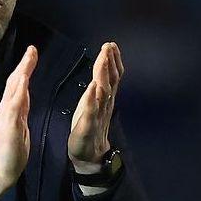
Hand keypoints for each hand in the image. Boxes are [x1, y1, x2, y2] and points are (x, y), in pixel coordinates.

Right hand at [0, 45, 37, 200]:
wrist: (0, 172)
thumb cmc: (11, 152)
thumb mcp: (19, 126)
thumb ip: (21, 111)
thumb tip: (25, 96)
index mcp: (11, 110)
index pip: (19, 85)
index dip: (25, 68)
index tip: (33, 53)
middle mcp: (6, 110)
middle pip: (15, 83)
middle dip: (24, 65)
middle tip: (32, 49)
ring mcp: (5, 118)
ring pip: (13, 92)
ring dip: (21, 74)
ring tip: (28, 59)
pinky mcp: (7, 128)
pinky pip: (13, 107)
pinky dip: (18, 94)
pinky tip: (22, 83)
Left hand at [68, 42, 123, 173]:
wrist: (89, 155)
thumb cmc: (89, 127)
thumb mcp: (94, 104)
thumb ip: (99, 88)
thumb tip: (102, 70)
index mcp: (105, 98)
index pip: (112, 76)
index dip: (113, 60)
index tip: (111, 45)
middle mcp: (104, 104)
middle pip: (110, 80)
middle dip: (110, 62)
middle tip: (109, 46)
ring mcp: (97, 114)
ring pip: (103, 92)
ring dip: (103, 75)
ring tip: (103, 60)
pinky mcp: (88, 126)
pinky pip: (91, 111)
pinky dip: (93, 98)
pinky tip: (93, 87)